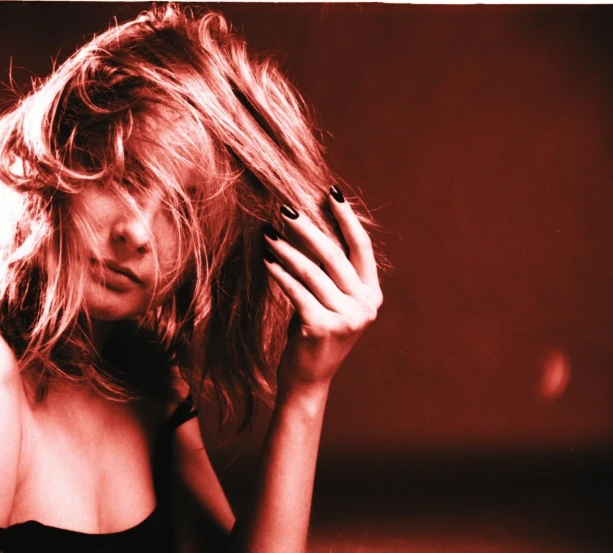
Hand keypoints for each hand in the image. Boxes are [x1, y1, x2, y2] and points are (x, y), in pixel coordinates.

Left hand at [263, 187, 382, 392]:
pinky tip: (266, 260)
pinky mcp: (322, 328)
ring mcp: (347, 318)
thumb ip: (330, 271)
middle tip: (285, 208)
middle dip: (308, 228)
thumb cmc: (314, 331)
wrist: (307, 379)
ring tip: (267, 233)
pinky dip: (279, 274)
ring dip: (286, 250)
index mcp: (372, 294)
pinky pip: (296, 291)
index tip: (331, 192)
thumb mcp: (330, 300)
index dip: (347, 218)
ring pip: (312, 272)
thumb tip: (309, 224)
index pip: (361, 247)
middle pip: (334, 255)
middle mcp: (365, 306)